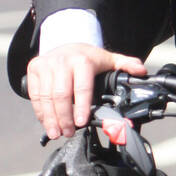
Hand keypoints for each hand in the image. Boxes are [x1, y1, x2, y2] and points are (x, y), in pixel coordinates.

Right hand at [27, 43, 146, 139]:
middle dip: (64, 117)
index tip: (81, 122)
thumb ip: (125, 65)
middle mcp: (62, 61)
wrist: (65, 42)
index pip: (82, 86)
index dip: (81, 106)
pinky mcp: (34, 69)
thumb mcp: (108, 59)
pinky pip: (35, 94)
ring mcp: (45, 64)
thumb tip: (141, 71)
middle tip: (69, 133)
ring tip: (57, 133)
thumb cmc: (87, 57)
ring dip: (51, 118)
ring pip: (45, 96)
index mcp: (82, 60)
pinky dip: (40, 111)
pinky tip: (47, 122)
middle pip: (61, 94)